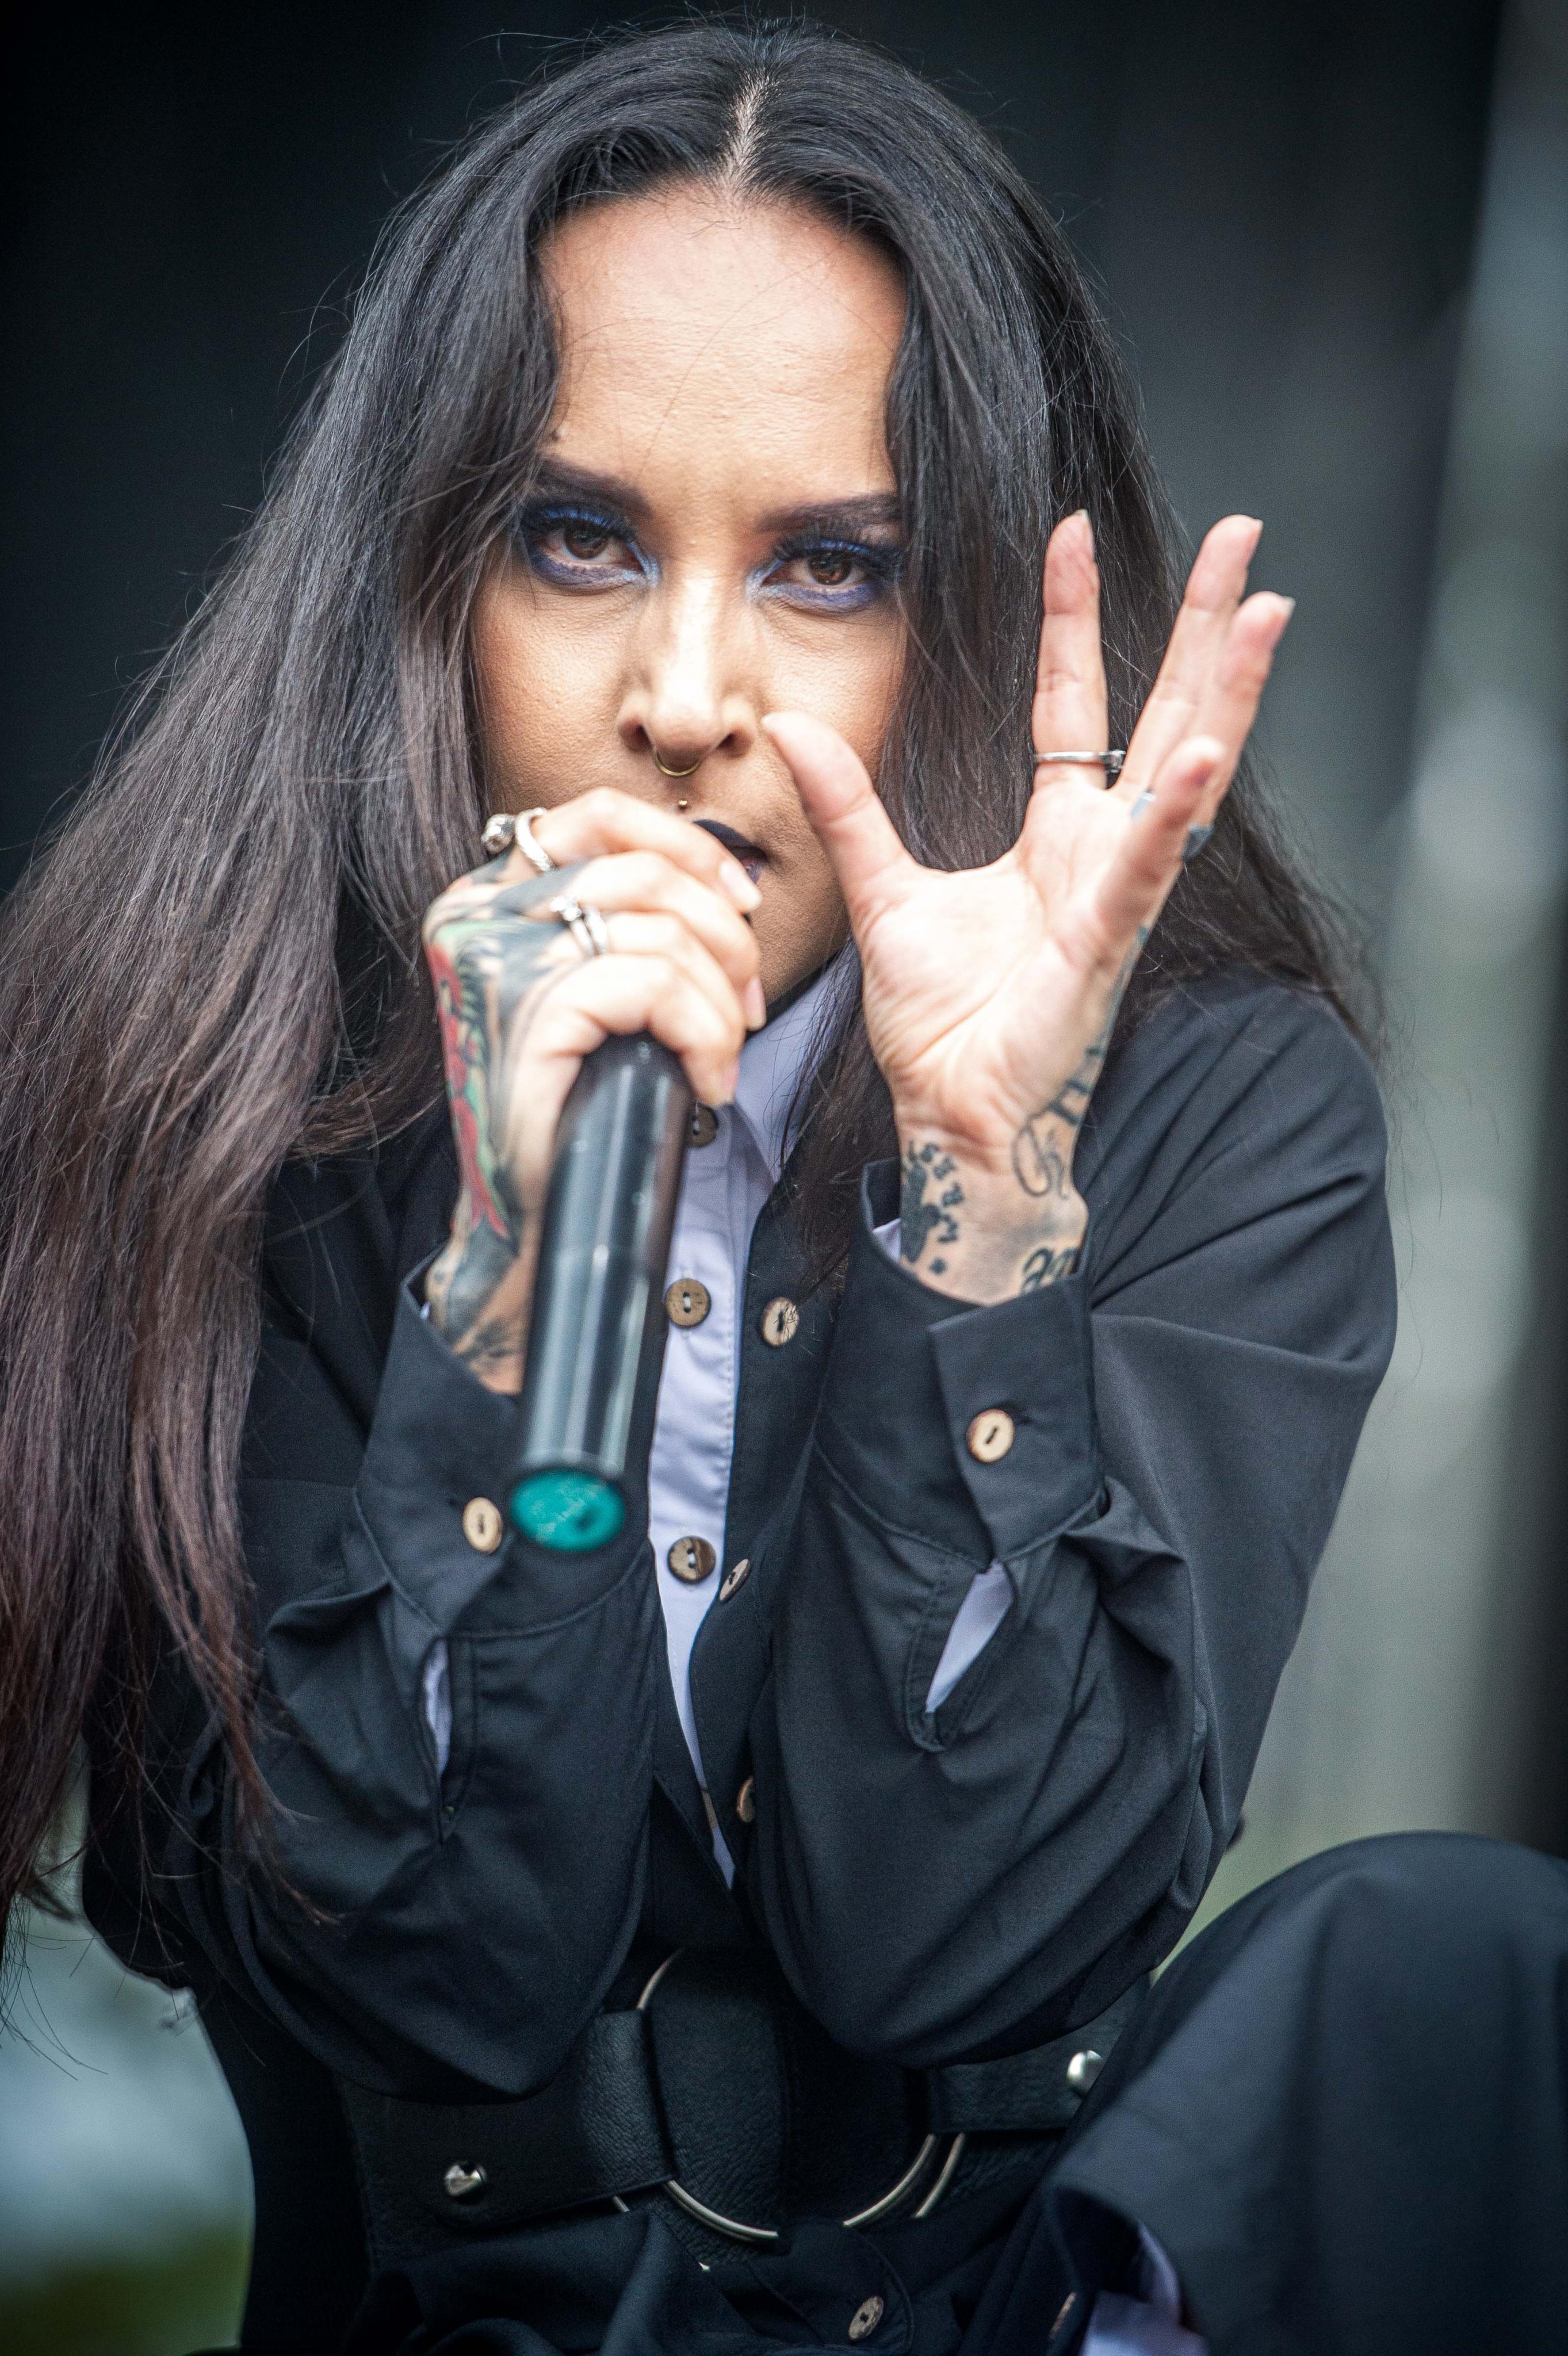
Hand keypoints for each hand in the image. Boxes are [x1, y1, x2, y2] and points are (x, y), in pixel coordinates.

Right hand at [421, 791, 762, 1391]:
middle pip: (642, 870)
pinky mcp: (529, 1011)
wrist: (534, 1215)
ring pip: (660, 931)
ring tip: (720, 1056)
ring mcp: (496, 960)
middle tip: (747, 1006)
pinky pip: (655, 985)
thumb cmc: (576, 1103)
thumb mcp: (597, 988)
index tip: (743, 902)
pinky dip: (703, 1035)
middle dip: (724, 937)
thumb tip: (723, 878)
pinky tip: (704, 1082)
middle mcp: (477, 914)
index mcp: (488, 896)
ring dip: (719, 1000)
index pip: (597, 817)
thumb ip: (626, 919)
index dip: (687, 849)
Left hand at [764, 512, 1292, 1302]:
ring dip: (1229, 692)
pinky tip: (1206, 753)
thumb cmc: (939, 1026)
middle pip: (1167, 714)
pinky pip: (1148, 870)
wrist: (949, 1118)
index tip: (1074, 535)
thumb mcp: (880, 892)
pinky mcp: (1105, 946)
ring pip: (1187, 773)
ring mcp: (1116, 896)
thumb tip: (787, 726)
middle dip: (1207, 627)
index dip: (1076, 620)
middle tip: (1246, 536)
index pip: (1076, 705)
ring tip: (1267, 611)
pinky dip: (1176, 814)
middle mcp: (1103, 855)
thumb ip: (846, 807)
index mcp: (1057, 840)